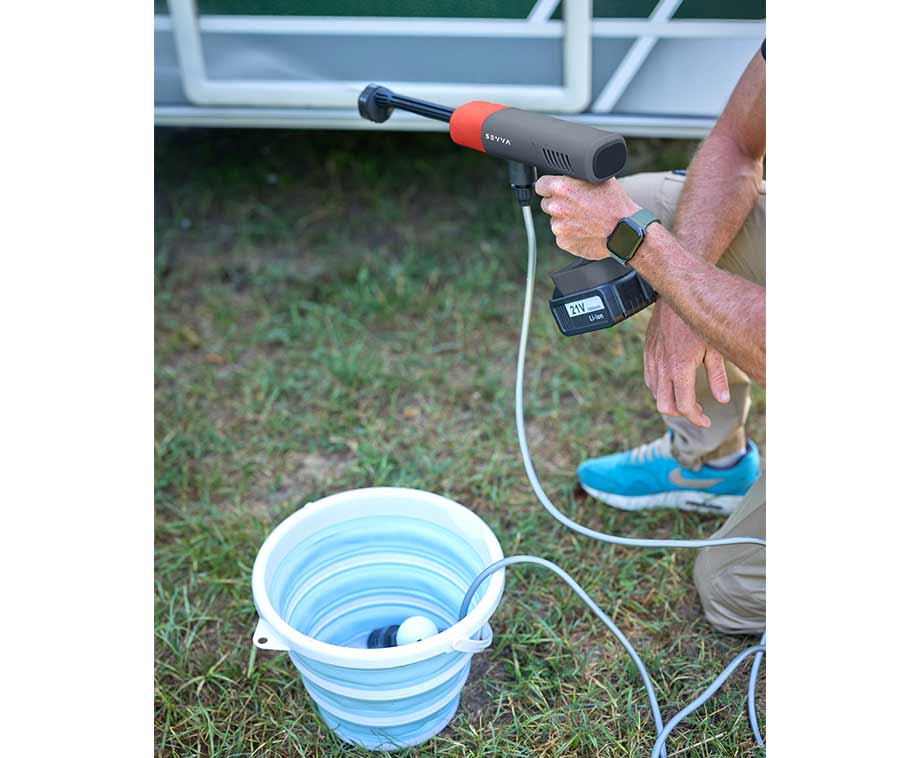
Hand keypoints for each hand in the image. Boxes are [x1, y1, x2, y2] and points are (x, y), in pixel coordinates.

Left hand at [534, 175, 639, 259]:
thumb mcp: (600, 178)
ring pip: (555, 220)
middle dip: (558, 204)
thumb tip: (573, 171)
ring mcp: (558, 226)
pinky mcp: (563, 242)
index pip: (541, 185)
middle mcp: (556, 207)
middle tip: (577, 206)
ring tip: (584, 219)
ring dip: (565, 220)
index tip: (555, 190)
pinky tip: (585, 230)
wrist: (625, 231)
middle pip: (547, 203)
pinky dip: (570, 234)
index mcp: (562, 188)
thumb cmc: (615, 204)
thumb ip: (579, 175)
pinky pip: (561, 235)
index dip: (549, 187)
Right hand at [644, 301, 730, 427]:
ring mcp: (652, 360)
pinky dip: (659, 388)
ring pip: (655, 394)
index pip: (684, 405)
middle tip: (696, 410)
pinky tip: (672, 383)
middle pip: (665, 406)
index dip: (696, 418)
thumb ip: (717, 376)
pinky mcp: (647, 353)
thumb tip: (722, 400)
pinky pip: (649, 379)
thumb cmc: (699, 319)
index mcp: (680, 368)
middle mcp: (663, 367)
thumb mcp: (715, 347)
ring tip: (686, 397)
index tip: (706, 420)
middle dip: (681, 413)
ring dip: (670, 400)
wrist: (677, 294)